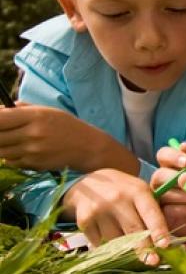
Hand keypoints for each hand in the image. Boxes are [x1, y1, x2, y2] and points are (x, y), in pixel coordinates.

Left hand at [0, 104, 126, 170]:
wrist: (88, 147)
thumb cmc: (66, 126)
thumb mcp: (47, 111)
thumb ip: (21, 109)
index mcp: (35, 116)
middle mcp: (32, 134)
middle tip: (6, 132)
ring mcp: (32, 151)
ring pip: (0, 151)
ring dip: (3, 146)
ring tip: (14, 141)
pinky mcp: (33, 165)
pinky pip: (10, 161)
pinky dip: (11, 157)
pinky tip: (24, 151)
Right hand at [61, 169, 169, 264]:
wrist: (89, 183)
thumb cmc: (124, 191)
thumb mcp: (140, 192)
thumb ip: (152, 212)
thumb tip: (165, 242)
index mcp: (138, 191)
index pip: (151, 213)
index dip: (158, 230)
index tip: (165, 245)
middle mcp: (118, 199)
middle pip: (133, 230)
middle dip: (144, 249)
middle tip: (153, 262)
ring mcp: (99, 210)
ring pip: (117, 241)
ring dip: (126, 250)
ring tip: (132, 251)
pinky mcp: (84, 221)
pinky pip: (100, 244)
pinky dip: (108, 248)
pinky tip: (111, 242)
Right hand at [152, 141, 185, 236]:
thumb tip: (183, 146)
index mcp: (172, 165)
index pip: (164, 154)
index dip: (173, 156)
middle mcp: (163, 180)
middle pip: (159, 174)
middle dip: (176, 177)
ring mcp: (160, 197)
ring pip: (165, 192)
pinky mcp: (163, 214)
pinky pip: (168, 209)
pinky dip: (185, 208)